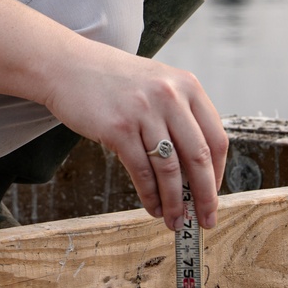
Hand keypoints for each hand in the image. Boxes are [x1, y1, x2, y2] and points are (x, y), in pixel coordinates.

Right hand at [37, 40, 225, 230]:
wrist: (68, 66)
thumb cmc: (113, 81)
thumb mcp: (157, 85)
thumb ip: (180, 115)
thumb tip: (196, 170)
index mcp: (188, 86)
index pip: (216, 138)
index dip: (218, 173)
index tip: (213, 195)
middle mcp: (170, 97)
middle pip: (199, 157)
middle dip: (205, 196)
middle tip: (206, 220)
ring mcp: (144, 112)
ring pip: (170, 169)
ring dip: (175, 202)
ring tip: (175, 220)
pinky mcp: (118, 128)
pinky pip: (141, 171)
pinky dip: (149, 195)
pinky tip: (151, 207)